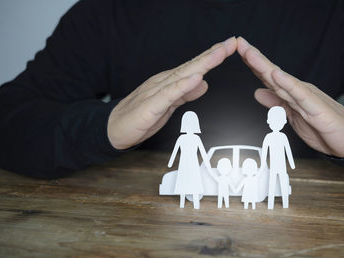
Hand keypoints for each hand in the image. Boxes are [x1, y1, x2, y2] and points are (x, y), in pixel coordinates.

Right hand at [108, 37, 236, 148]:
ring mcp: (156, 92)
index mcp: (169, 82)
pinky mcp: (150, 106)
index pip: (194, 67)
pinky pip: (168, 94)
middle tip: (230, 43)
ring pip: (182, 76)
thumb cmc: (140, 116)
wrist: (113, 128)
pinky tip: (195, 79)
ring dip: (202, 64)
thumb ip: (185, 94)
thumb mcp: (169, 105)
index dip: (212, 57)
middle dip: (212, 54)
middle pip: (191, 66)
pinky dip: (183, 86)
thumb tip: (204, 84)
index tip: (229, 47)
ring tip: (218, 54)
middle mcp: (164, 82)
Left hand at [237, 37, 343, 157]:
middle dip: (255, 59)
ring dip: (266, 68)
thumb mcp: (292, 115)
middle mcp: (298, 91)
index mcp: (290, 93)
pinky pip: (301, 96)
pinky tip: (277, 75)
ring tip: (251, 55)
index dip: (252, 64)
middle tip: (240, 44)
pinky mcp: (317, 109)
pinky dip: (289, 85)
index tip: (238, 50)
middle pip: (273, 74)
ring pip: (283, 81)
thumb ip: (276, 103)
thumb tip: (257, 92)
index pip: (268, 76)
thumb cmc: (322, 126)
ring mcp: (307, 98)